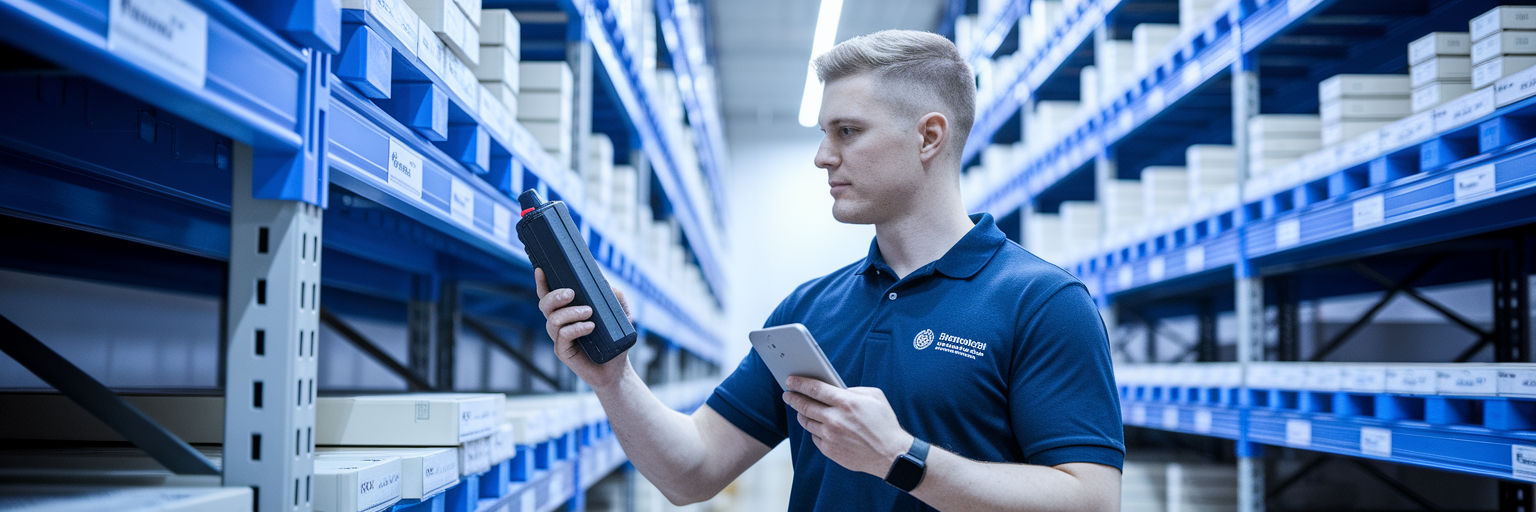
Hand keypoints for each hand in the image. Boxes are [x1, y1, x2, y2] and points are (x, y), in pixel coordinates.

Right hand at [535, 267, 633, 388]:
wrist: (617, 369)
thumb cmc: (615, 341)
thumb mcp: (620, 316)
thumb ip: (616, 298)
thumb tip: (607, 284)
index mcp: (567, 312)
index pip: (549, 295)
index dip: (542, 283)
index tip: (541, 269)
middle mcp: (559, 324)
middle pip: (545, 305)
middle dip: (555, 295)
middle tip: (571, 293)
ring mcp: (559, 338)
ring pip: (553, 319)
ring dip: (570, 312)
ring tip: (589, 312)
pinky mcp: (563, 352)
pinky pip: (563, 335)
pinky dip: (576, 328)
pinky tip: (590, 327)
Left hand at [782, 376, 913, 476]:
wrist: (891, 455)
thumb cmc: (884, 423)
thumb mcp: (874, 397)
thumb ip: (853, 390)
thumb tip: (835, 389)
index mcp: (846, 402)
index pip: (815, 389)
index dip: (799, 383)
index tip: (790, 381)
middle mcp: (835, 419)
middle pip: (804, 406)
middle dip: (793, 398)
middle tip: (788, 394)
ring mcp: (830, 436)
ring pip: (806, 422)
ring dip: (801, 414)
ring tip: (801, 409)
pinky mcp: (830, 450)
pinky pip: (814, 437)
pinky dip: (815, 430)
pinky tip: (819, 426)